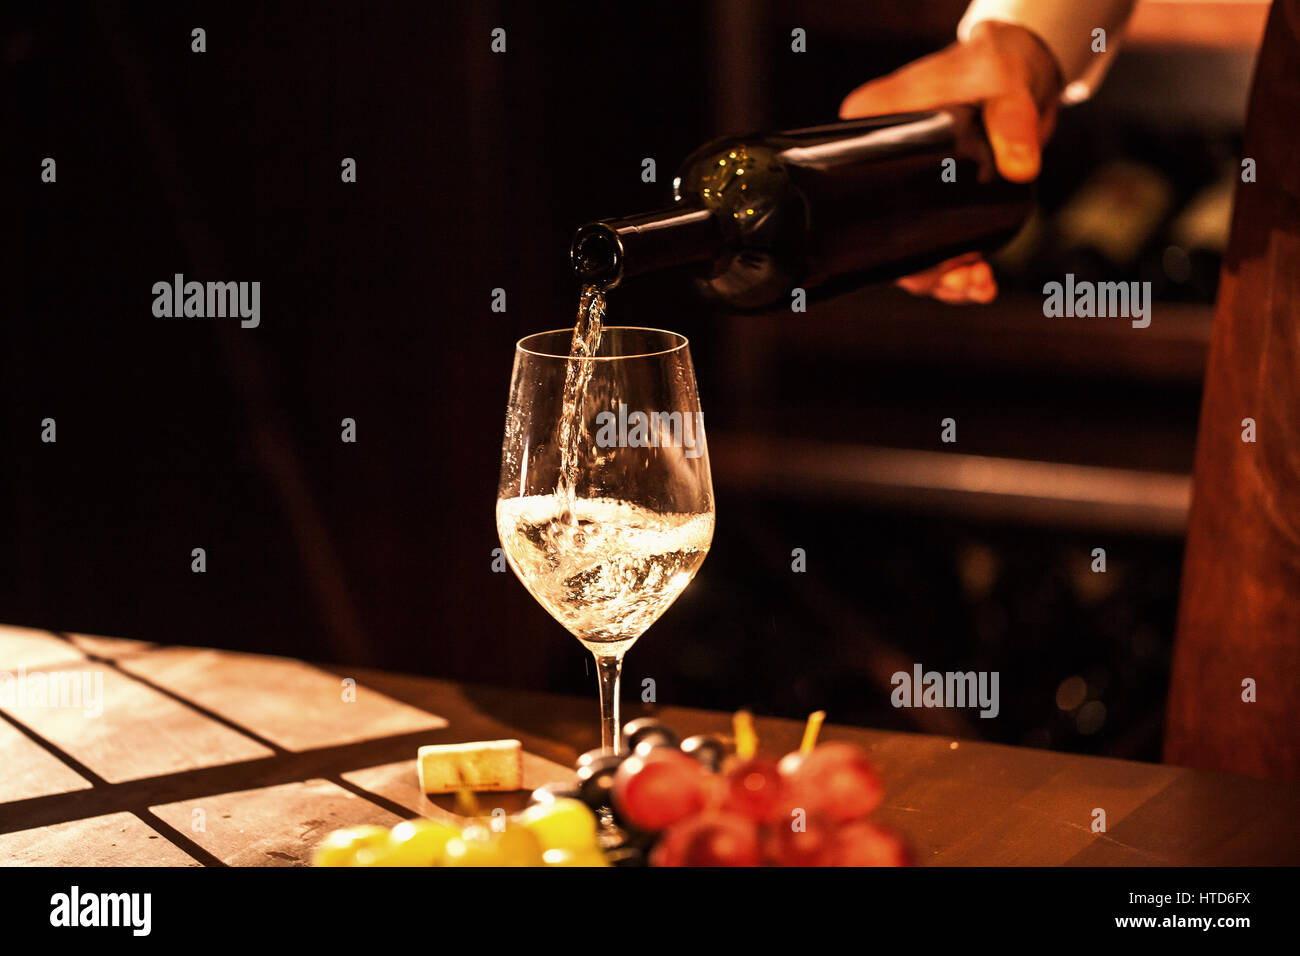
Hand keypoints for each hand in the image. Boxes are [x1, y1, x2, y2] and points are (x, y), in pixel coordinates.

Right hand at [839, 22, 1061, 303]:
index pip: (853, 185)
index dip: (875, 235)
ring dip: (940, 278)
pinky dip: (955, 270)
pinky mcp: (932, 199)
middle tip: (963, 277)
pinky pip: (931, 242)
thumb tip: (1022, 167)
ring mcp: (905, 183)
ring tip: (976, 284)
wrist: (1021, 71)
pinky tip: (979, 281)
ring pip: (907, 246)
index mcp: (870, 124)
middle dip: (921, 270)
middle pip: (879, 230)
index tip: (921, 257)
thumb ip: (1014, 120)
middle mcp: (880, 159)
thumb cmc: (999, 65)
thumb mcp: (1006, 85)